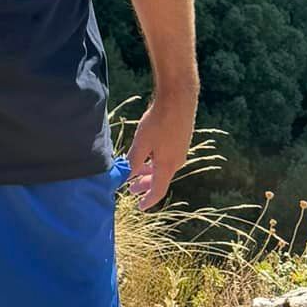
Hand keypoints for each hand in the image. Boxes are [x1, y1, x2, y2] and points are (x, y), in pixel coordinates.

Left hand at [125, 90, 197, 210]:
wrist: (178, 99)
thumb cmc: (159, 121)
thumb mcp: (142, 143)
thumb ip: (134, 161)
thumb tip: (126, 176)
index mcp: (168, 165)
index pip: (158, 190)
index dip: (148, 200)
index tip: (140, 206)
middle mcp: (177, 161)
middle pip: (160, 179)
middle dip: (145, 185)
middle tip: (132, 189)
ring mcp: (180, 151)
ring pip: (163, 167)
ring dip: (149, 172)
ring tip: (137, 172)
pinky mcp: (181, 141)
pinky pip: (167, 158)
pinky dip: (155, 162)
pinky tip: (147, 155)